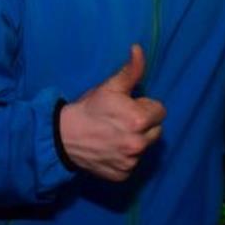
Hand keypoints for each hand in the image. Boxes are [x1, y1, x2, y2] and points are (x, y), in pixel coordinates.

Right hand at [59, 45, 165, 180]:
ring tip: (114, 134)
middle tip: (122, 120)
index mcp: (139, 120)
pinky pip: (132, 163)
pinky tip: (110, 148)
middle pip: (156, 131)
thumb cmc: (89, 108)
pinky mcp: (123, 175)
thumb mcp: (110, 87)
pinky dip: (124, 157)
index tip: (129, 107)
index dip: (145, 107)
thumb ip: (130, 70)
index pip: (160, 111)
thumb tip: (139, 49)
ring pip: (144, 147)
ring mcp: (131, 162)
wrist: (64, 137)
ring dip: (135, 141)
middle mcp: (139, 144)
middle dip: (144, 124)